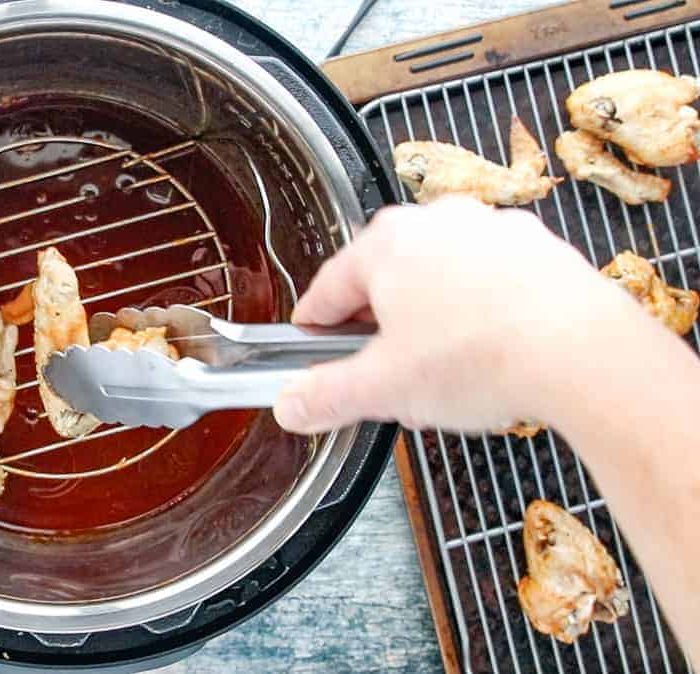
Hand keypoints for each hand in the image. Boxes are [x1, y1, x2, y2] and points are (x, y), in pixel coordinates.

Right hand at [273, 196, 640, 433]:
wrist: (585, 356)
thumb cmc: (482, 358)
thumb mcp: (383, 389)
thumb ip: (325, 396)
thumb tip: (292, 404)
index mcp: (387, 243)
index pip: (327, 287)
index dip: (314, 327)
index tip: (312, 346)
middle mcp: (438, 222)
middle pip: (386, 281)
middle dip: (379, 331)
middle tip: (383, 376)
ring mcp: (493, 230)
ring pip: (440, 280)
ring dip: (430, 322)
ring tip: (441, 376)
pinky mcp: (539, 250)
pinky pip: (490, 283)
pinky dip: (480, 314)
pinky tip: (488, 356)